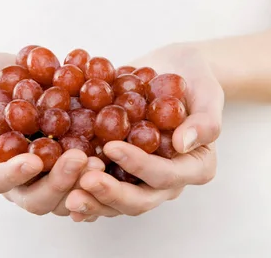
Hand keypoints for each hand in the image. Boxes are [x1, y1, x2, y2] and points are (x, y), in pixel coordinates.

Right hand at [0, 54, 101, 215]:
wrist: (18, 79)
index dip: (13, 174)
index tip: (33, 159)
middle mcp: (18, 180)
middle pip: (35, 198)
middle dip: (58, 183)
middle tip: (79, 159)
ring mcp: (47, 179)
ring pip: (65, 198)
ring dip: (83, 184)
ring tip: (101, 161)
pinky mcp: (72, 171)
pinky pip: (87, 185)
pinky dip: (100, 177)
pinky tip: (116, 160)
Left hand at [65, 44, 223, 220]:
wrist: (175, 70)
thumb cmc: (198, 81)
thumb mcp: (209, 93)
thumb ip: (205, 120)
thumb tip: (183, 143)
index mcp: (195, 167)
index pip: (166, 175)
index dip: (139, 165)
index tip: (112, 146)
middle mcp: (167, 180)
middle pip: (139, 199)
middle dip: (110, 193)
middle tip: (84, 180)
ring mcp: (142, 178)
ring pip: (117, 201)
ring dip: (92, 199)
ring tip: (67, 191)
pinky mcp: (120, 169)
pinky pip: (102, 187)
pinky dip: (82, 189)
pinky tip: (61, 186)